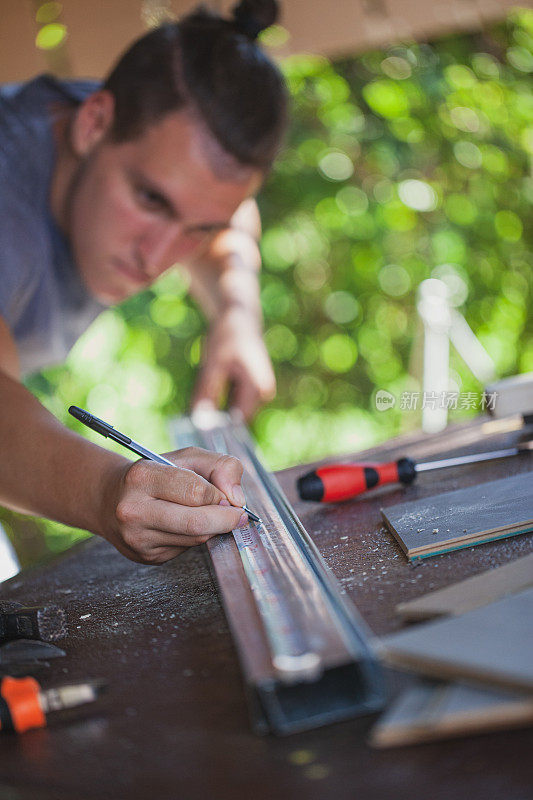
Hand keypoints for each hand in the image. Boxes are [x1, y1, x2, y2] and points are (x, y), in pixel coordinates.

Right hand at [102, 447, 247, 564]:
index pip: (196, 491)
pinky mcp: (146, 556)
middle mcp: (134, 510)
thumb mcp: (185, 457)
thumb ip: (219, 466)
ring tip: (211, 515)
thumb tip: (236, 498)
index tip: (228, 495)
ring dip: (213, 528)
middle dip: (226, 520)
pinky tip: (187, 526)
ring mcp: (138, 538)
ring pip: (195, 539)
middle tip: (238, 515)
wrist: (109, 499)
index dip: (219, 494)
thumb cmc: (155, 474)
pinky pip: (186, 549)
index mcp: (142, 477)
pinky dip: (196, 537)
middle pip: (196, 523)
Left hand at [192, 307, 275, 419]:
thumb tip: (199, 420)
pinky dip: (220, 404)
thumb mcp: (213, 364)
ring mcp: (259, 392)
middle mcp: (263, 393)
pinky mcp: (251, 389)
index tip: (199, 435)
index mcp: (258, 388)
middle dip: (217, 424)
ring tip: (197, 414)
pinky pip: (233, 404)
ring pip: (233, 412)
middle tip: (193, 429)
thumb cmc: (228, 336)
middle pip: (237, 418)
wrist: (239, 317)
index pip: (239, 420)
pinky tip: (204, 404)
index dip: (220, 430)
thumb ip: (206, 392)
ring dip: (217, 414)